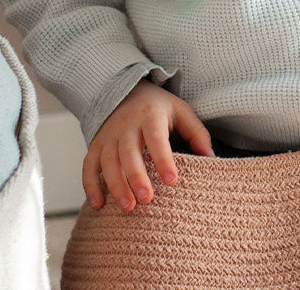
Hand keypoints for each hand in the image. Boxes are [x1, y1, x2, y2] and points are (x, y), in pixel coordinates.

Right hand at [83, 79, 213, 211]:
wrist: (128, 92)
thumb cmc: (160, 108)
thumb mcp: (182, 112)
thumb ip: (197, 134)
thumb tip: (211, 159)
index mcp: (151, 116)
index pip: (156, 138)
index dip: (164, 159)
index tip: (173, 180)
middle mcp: (127, 125)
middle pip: (129, 152)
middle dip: (136, 176)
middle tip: (147, 199)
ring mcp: (108, 136)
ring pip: (108, 161)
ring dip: (116, 185)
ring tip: (128, 207)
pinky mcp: (96, 146)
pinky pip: (88, 166)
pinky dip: (91, 185)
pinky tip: (98, 205)